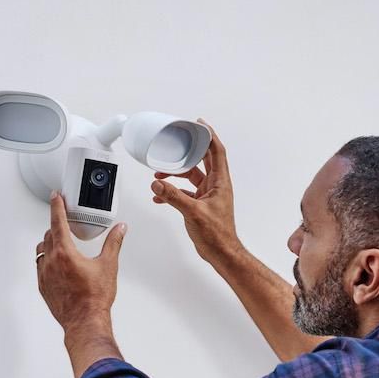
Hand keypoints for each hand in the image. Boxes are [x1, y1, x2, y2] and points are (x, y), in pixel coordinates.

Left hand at [36, 191, 126, 331]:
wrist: (85, 322)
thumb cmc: (94, 298)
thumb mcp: (108, 265)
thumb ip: (113, 243)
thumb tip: (120, 230)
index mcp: (65, 253)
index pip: (58, 221)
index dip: (57, 206)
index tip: (56, 197)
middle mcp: (51, 262)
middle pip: (49, 235)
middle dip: (56, 226)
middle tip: (65, 223)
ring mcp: (44, 275)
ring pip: (41, 250)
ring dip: (50, 243)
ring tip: (61, 243)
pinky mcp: (43, 286)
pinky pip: (40, 266)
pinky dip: (47, 260)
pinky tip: (58, 264)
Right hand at [151, 119, 243, 264]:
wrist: (221, 252)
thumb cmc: (217, 234)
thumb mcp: (193, 212)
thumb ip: (173, 197)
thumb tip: (158, 183)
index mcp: (220, 182)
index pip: (216, 152)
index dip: (209, 136)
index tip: (199, 124)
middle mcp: (215, 186)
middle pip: (202, 161)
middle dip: (187, 152)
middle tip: (175, 144)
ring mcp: (208, 195)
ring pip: (190, 176)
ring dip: (175, 173)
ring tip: (160, 173)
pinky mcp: (200, 205)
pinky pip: (184, 192)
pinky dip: (172, 191)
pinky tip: (160, 196)